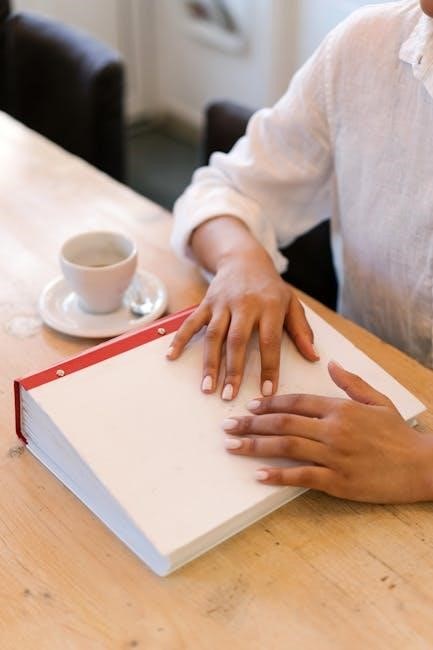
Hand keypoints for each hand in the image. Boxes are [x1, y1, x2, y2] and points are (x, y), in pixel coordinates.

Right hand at [167, 248, 317, 399]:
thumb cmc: (271, 287)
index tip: (266, 392)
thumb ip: (302, 330)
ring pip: (214, 335)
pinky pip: (192, 322)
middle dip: (232, 370)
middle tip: (229, 395)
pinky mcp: (206, 302)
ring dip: (209, 362)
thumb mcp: (292, 303)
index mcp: (270, 306)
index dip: (268, 367)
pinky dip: (180, 339)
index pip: (270, 341)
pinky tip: (172, 356)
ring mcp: (223, 303)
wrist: (244, 258)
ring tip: (207, 387)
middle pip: (237, 341)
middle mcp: (245, 304)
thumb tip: (313, 357)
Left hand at [222, 361, 432, 502]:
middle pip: (283, 422)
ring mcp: (335, 455)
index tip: (250, 407)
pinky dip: (278, 475)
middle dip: (252, 424)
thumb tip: (330, 364)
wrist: (422, 466)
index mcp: (340, 408)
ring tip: (232, 446)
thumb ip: (351, 382)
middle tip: (227, 425)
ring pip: (287, 447)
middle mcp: (333, 429)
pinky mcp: (338, 481)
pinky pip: (302, 476)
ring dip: (255, 446)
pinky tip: (259, 474)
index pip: (296, 401)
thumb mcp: (378, 401)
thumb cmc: (399, 434)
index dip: (269, 403)